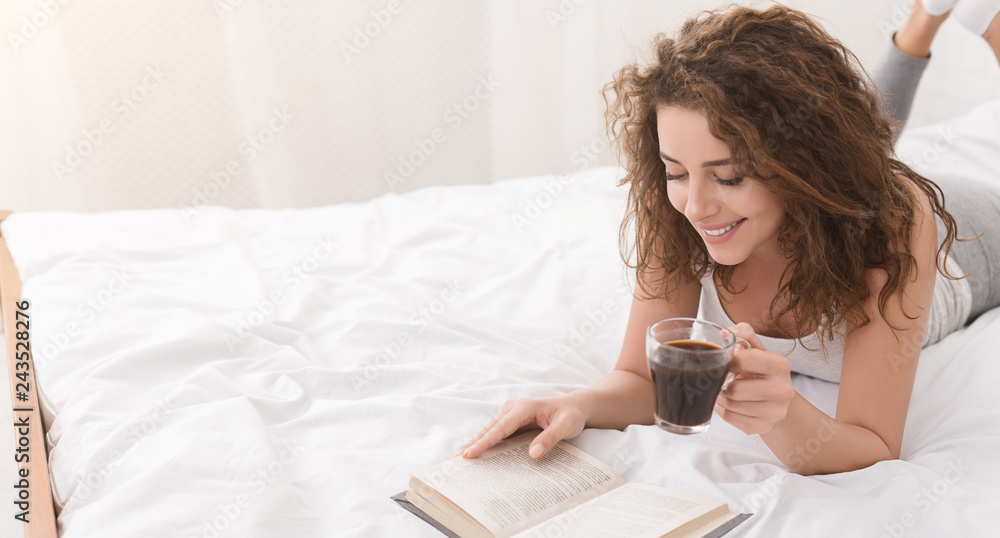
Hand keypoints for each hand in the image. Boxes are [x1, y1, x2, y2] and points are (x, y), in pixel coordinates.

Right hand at [459, 395, 587, 458]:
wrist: (574, 407)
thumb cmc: (571, 415)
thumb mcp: (566, 426)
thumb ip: (550, 438)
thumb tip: (533, 454)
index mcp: (524, 408)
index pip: (500, 428)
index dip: (484, 442)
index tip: (470, 454)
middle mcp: (513, 408)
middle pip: (489, 429)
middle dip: (472, 444)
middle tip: (456, 460)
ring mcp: (510, 413)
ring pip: (489, 430)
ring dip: (475, 443)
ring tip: (458, 459)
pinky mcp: (511, 420)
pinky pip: (495, 432)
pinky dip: (483, 442)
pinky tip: (475, 452)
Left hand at [714, 322, 795, 434]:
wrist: (778, 399)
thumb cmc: (762, 370)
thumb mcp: (757, 349)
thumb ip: (743, 334)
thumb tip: (724, 332)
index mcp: (780, 365)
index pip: (742, 361)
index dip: (726, 361)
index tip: (725, 362)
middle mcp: (782, 390)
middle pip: (735, 390)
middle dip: (723, 384)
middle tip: (723, 379)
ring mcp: (775, 412)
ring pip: (730, 405)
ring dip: (720, 397)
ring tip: (725, 390)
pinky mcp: (763, 427)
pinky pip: (730, 418)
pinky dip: (722, 409)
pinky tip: (727, 402)